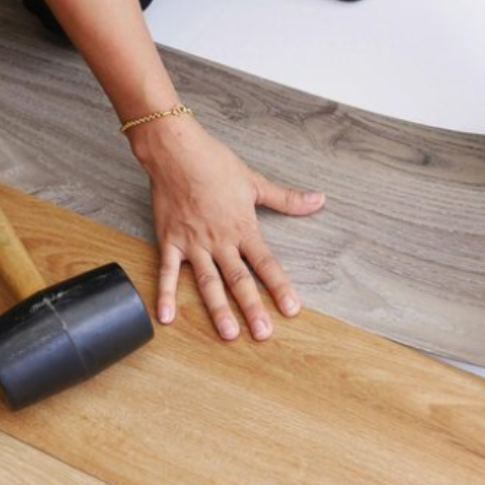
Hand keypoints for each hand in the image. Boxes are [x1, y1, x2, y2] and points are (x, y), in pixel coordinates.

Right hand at [129, 116, 324, 340]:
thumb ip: (286, 199)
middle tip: (263, 334)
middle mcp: (220, 241)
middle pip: (239, 280)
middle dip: (252, 308)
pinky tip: (166, 318)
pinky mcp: (170, 241)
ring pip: (208, 282)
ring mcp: (194, 244)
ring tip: (228, 334)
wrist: (176, 151)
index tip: (291, 309)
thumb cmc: (215, 164)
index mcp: (243, 228)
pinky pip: (167, 272)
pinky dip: (165, 295)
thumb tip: (318, 200)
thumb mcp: (255, 182)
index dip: (280, 287)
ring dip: (218, 310)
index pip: (267, 263)